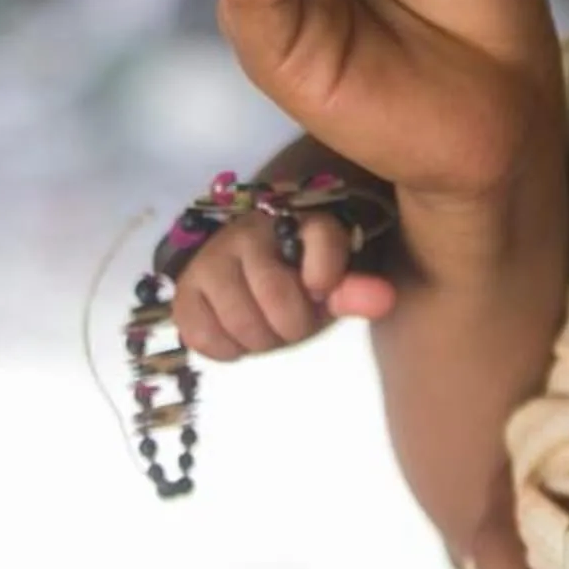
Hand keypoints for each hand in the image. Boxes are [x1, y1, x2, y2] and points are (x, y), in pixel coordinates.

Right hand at [168, 209, 398, 360]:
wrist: (241, 273)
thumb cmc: (296, 280)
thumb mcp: (331, 285)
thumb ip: (355, 291)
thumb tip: (383, 300)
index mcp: (295, 220)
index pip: (322, 238)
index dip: (326, 276)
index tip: (320, 288)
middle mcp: (249, 231)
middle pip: (277, 296)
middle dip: (292, 325)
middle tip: (292, 322)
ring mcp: (211, 259)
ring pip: (241, 321)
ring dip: (259, 340)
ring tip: (265, 327)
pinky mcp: (185, 291)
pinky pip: (202, 334)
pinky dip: (225, 348)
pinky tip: (236, 337)